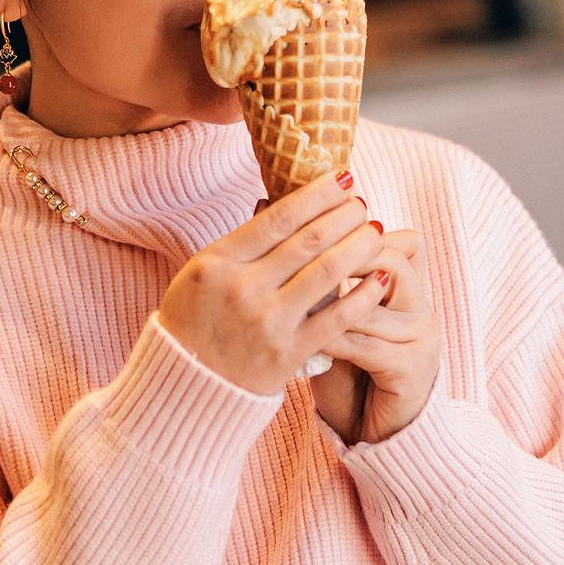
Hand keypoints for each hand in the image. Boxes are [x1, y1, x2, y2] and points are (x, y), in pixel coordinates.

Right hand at [157, 170, 389, 395]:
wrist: (183, 384)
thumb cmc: (194, 322)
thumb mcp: (200, 273)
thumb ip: (241, 244)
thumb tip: (284, 202)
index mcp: (218, 261)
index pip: (279, 216)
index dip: (319, 194)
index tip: (344, 180)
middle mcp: (242, 287)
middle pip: (309, 240)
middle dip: (345, 216)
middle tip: (363, 205)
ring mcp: (267, 322)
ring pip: (328, 272)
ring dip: (360, 246)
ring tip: (375, 233)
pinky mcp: (287, 354)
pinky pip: (337, 317)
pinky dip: (364, 294)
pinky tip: (380, 278)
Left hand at [310, 220, 440, 445]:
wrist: (375, 433)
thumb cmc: (349, 373)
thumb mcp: (336, 321)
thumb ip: (323, 284)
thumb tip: (283, 234)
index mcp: (409, 293)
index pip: (406, 242)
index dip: (364, 232)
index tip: (316, 228)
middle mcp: (421, 309)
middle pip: (394, 260)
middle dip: (348, 255)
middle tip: (304, 257)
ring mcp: (421, 340)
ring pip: (377, 300)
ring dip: (333, 297)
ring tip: (294, 296)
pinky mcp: (412, 371)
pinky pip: (369, 344)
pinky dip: (334, 338)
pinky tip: (306, 339)